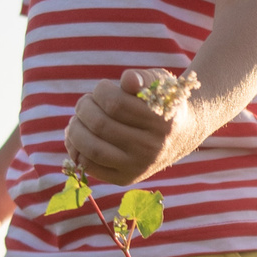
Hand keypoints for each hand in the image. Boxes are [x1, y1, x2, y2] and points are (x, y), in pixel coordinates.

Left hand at [67, 68, 197, 185]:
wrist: (181, 136)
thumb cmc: (161, 103)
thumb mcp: (160, 84)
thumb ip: (144, 78)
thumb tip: (128, 79)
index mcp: (161, 122)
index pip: (115, 103)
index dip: (101, 91)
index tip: (103, 87)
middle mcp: (150, 148)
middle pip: (100, 125)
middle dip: (84, 107)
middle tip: (86, 102)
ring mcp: (137, 167)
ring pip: (92, 148)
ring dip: (75, 129)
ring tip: (78, 119)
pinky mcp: (125, 178)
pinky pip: (89, 166)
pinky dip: (75, 149)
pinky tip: (79, 136)